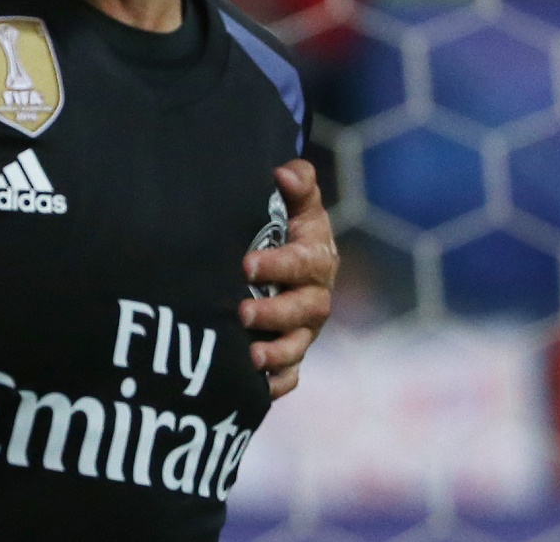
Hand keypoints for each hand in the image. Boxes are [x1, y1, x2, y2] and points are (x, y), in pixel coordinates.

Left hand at [240, 158, 336, 398]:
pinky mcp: (292, 349)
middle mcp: (314, 295)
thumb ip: (296, 182)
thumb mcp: (295, 201)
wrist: (286, 253)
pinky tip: (260, 388)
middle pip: (305, 310)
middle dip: (276, 313)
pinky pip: (292, 373)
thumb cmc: (285, 222)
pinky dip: (278, 381)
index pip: (304, 263)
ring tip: (252, 355)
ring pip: (299, 345)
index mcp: (316, 257)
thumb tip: (284, 172)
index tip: (246, 264)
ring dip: (278, 352)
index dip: (279, 265)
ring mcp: (304, 327)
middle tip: (243, 313)